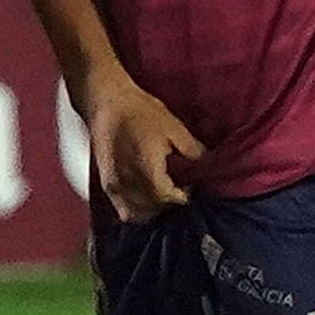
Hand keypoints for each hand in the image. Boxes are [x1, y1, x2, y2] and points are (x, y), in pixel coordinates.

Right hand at [87, 79, 204, 222]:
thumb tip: (208, 165)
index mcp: (150, 174)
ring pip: (139, 214)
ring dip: (152, 209)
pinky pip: (121, 209)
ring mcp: (115, 186)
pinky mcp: (106, 182)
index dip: (185, 195)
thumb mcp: (175, 128)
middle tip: (177, 189)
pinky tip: (142, 200)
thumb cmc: (139, 112)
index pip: (173, 199)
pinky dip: (134, 211)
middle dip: (169, 203)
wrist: (106, 100)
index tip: (189, 186)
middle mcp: (131, 185)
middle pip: (156, 210)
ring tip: (160, 194)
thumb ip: (194, 151)